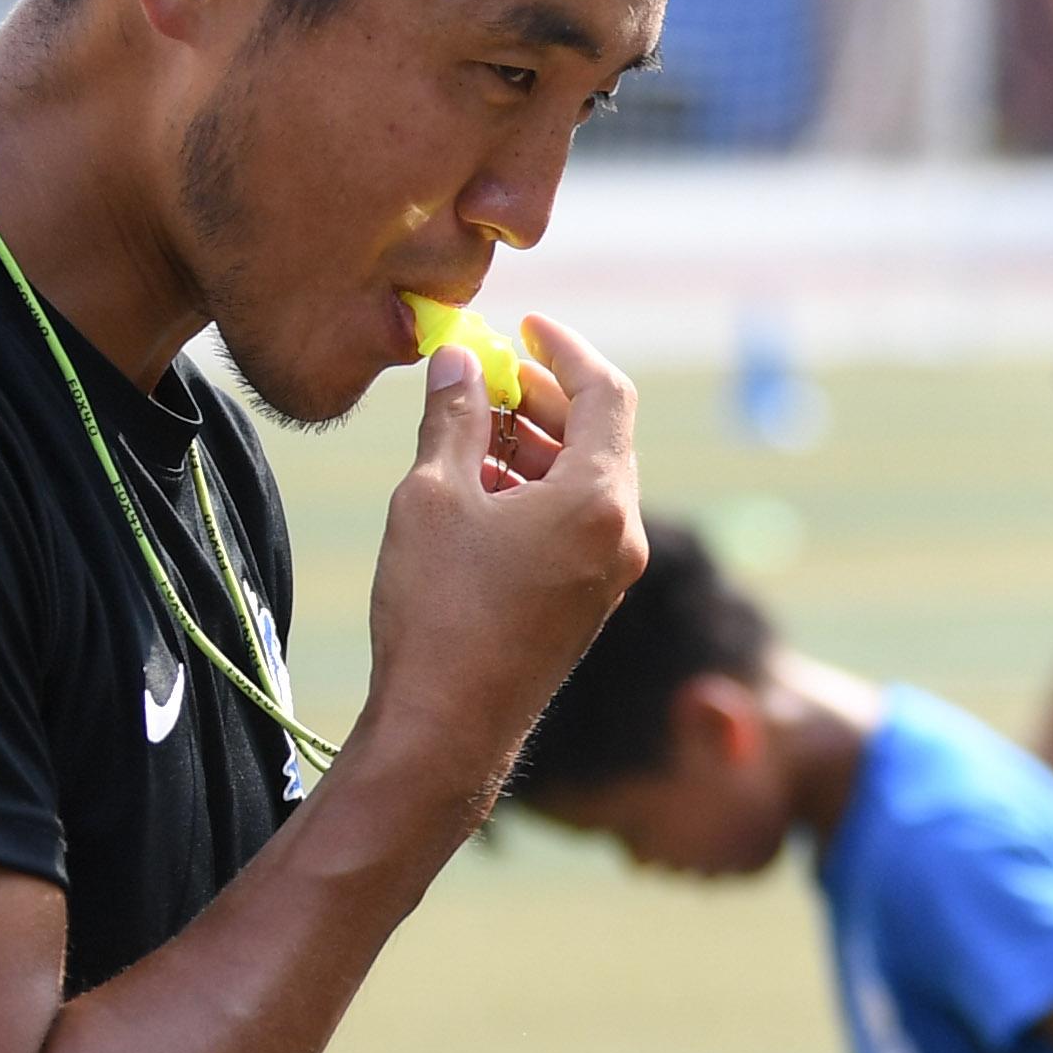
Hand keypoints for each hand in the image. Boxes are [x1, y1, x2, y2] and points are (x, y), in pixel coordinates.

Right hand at [355, 314, 640, 808]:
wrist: (447, 728)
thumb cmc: (438, 610)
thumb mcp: (433, 496)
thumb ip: (454, 417)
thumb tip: (460, 361)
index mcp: (598, 499)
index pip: (605, 392)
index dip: (564, 348)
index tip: (524, 325)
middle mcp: (619, 534)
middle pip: (598, 436)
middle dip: (541, 396)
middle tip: (483, 374)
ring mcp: (608, 574)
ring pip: (584, 481)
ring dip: (533, 444)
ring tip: (467, 428)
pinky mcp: (585, 603)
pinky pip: (574, 523)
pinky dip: (535, 491)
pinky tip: (476, 487)